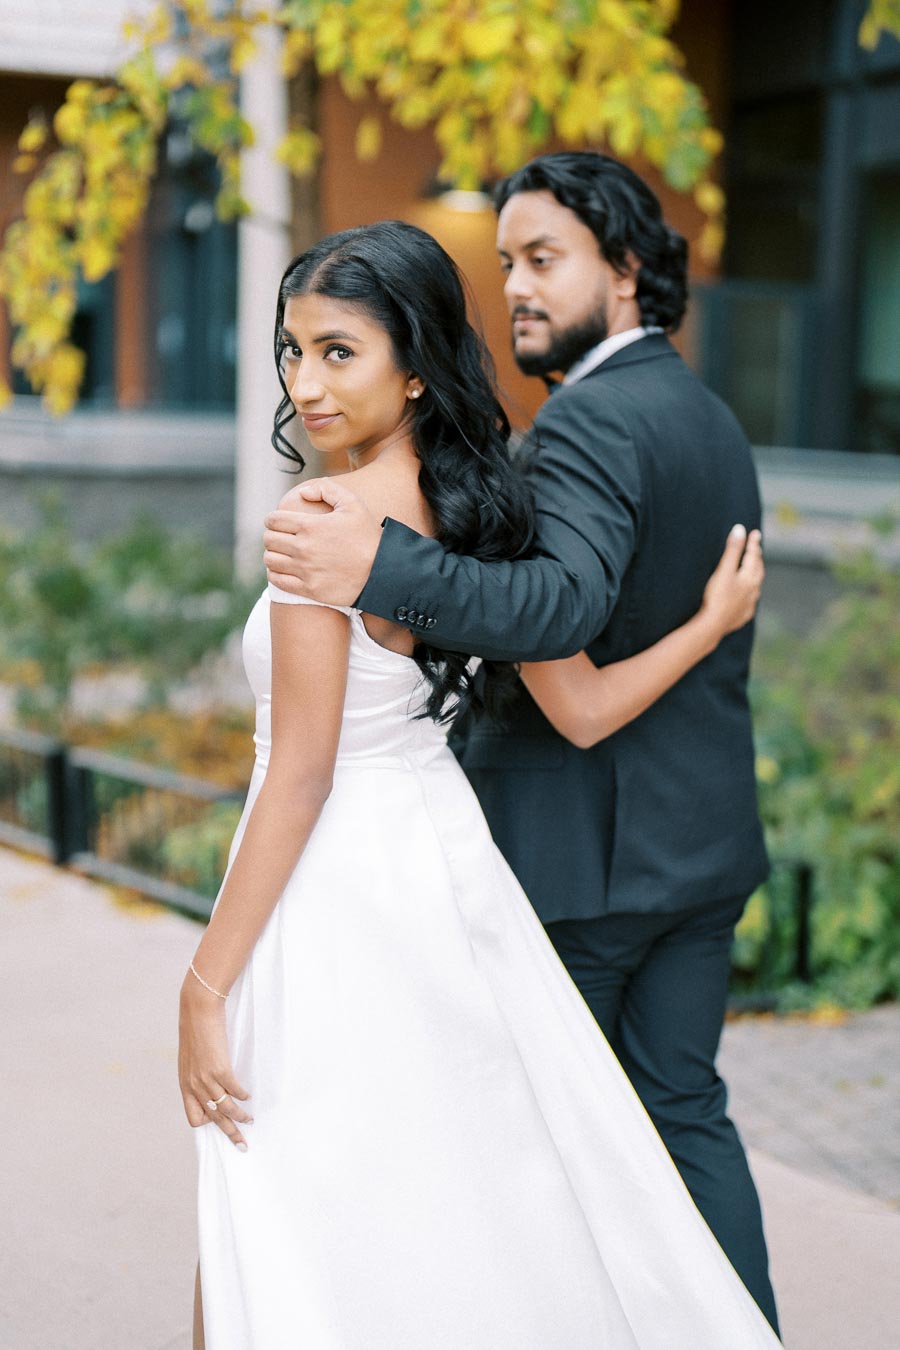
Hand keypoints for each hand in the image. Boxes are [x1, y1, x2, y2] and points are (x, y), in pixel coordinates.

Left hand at [178, 977, 251, 1148]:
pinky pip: (234, 1090)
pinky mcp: (220, 1068)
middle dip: (229, 1133)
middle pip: (213, 1119)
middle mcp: (193, 1086)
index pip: (194, 1117)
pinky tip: (248, 1096)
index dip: (208, 1124)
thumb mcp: (190, 1057)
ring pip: (225, 1109)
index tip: (220, 1124)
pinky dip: (243, 1096)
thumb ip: (197, 1073)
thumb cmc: (195, 1030)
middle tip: (242, 1145)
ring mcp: (206, 1078)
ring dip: (240, 1117)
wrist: (197, 1010)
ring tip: (250, 1120)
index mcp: (185, 1084)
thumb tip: (209, 1083)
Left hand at [263, 477, 382, 604]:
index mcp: (310, 525)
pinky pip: (278, 581)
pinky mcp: (309, 589)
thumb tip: (303, 492)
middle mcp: (304, 548)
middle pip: (269, 540)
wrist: (383, 572)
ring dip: (273, 555)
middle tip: (280, 537)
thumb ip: (327, 490)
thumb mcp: (353, 504)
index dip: (272, 520)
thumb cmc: (368, 536)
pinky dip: (276, 574)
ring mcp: (305, 570)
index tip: (277, 523)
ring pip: (270, 560)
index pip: (273, 520)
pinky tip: (284, 570)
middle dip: (272, 536)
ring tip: (282, 554)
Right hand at [699, 525, 763, 638]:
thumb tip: (740, 529)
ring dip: (755, 577)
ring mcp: (748, 605)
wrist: (713, 625)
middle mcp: (753, 591)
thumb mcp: (724, 569)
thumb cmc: (717, 596)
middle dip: (757, 559)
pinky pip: (749, 602)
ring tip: (753, 572)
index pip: (753, 556)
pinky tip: (745, 598)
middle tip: (756, 550)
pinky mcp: (742, 616)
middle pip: (758, 571)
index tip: (755, 533)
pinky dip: (749, 594)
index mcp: (750, 578)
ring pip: (756, 587)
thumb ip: (732, 550)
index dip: (753, 543)